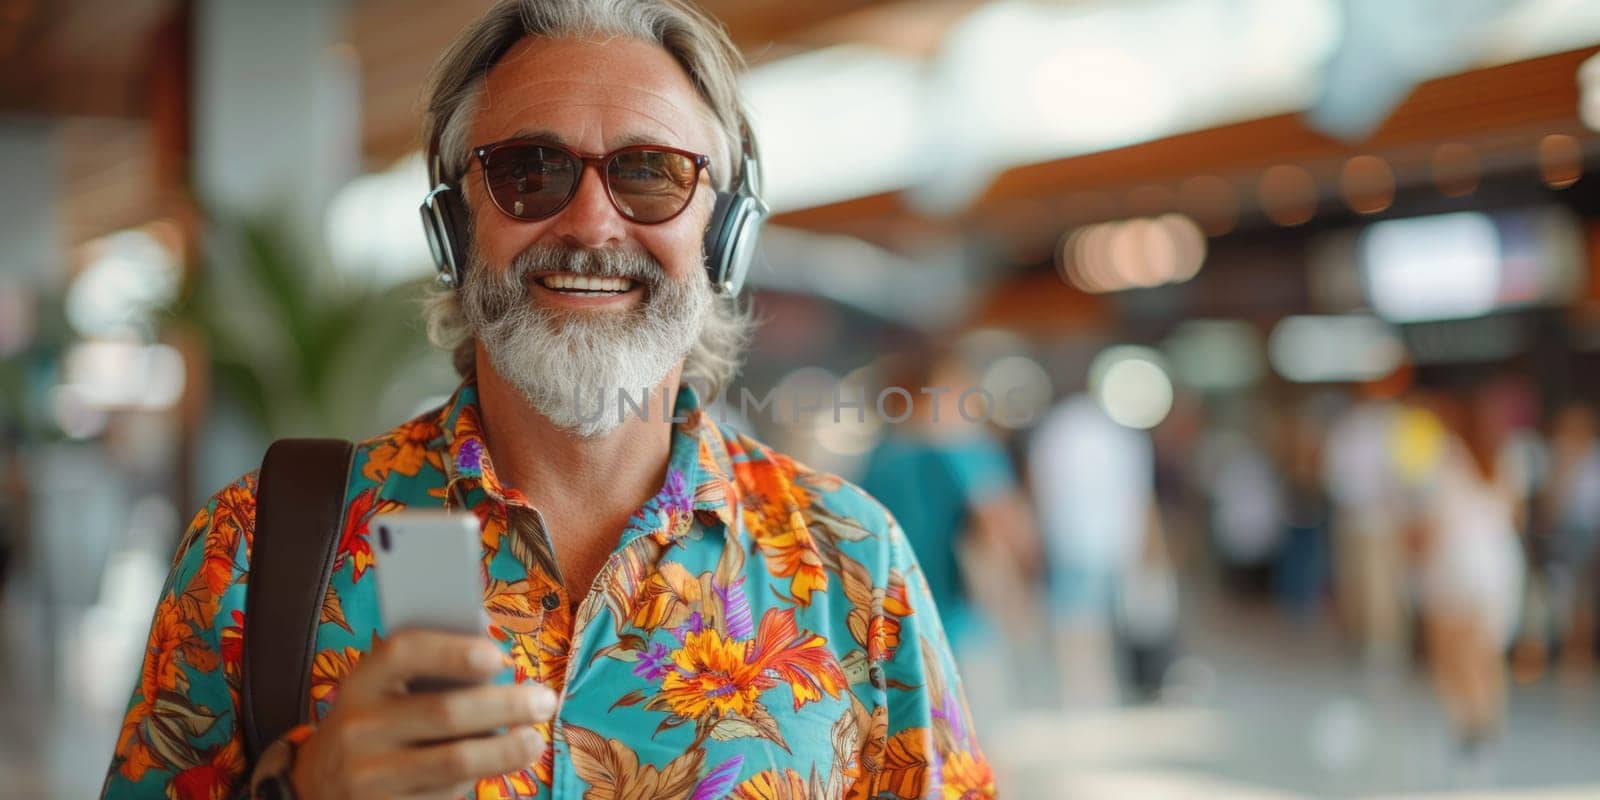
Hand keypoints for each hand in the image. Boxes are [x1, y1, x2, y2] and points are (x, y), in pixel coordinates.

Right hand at [290, 630, 555, 799]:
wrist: (318, 786)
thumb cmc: (374, 723)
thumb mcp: (383, 691)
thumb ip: (428, 670)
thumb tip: (490, 648)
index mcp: (360, 684)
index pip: (403, 652)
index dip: (452, 650)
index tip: (498, 656)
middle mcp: (358, 728)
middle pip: (446, 712)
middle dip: (507, 706)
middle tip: (544, 702)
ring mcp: (368, 777)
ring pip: (454, 761)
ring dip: (506, 750)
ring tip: (533, 740)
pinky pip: (446, 795)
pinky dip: (475, 781)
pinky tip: (492, 766)